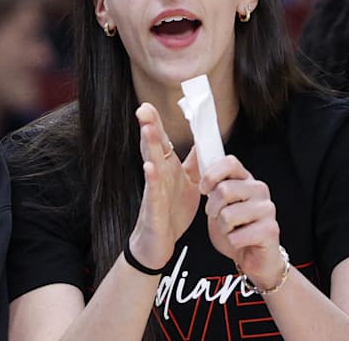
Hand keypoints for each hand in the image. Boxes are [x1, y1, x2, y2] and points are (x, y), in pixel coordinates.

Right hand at [128, 103, 200, 269]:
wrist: (158, 243)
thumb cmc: (171, 213)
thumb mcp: (189, 184)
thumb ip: (195, 164)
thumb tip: (205, 143)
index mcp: (167, 169)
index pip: (162, 142)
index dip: (157, 123)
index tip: (149, 104)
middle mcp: (158, 176)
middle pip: (154, 147)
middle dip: (149, 127)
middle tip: (143, 107)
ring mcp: (153, 191)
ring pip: (151, 164)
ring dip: (149, 146)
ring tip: (147, 128)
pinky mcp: (153, 208)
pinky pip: (153, 192)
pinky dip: (152, 178)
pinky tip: (150, 166)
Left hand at [199, 155, 283, 288]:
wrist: (251, 256)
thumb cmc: (233, 228)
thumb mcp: (216, 201)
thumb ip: (209, 181)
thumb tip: (196, 154)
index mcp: (245, 179)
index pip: (230, 162)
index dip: (212, 175)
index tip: (203, 189)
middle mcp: (259, 190)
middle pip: (224, 189)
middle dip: (213, 208)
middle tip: (218, 216)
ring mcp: (267, 209)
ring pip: (228, 215)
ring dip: (223, 228)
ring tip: (232, 229)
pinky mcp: (271, 229)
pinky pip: (237, 236)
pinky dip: (232, 242)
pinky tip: (241, 241)